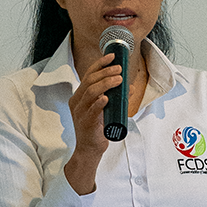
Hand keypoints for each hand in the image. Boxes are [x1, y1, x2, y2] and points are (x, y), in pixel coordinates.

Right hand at [64, 52, 121, 193]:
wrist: (90, 149)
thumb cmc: (97, 129)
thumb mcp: (105, 109)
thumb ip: (114, 98)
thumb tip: (129, 87)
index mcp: (79, 96)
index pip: (88, 75)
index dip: (99, 64)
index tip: (111, 56)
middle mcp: (77, 101)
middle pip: (89, 80)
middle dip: (105, 72)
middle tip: (119, 68)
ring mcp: (80, 112)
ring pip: (90, 91)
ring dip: (105, 83)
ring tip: (118, 79)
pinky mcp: (85, 122)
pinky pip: (92, 109)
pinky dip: (99, 103)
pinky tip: (106, 98)